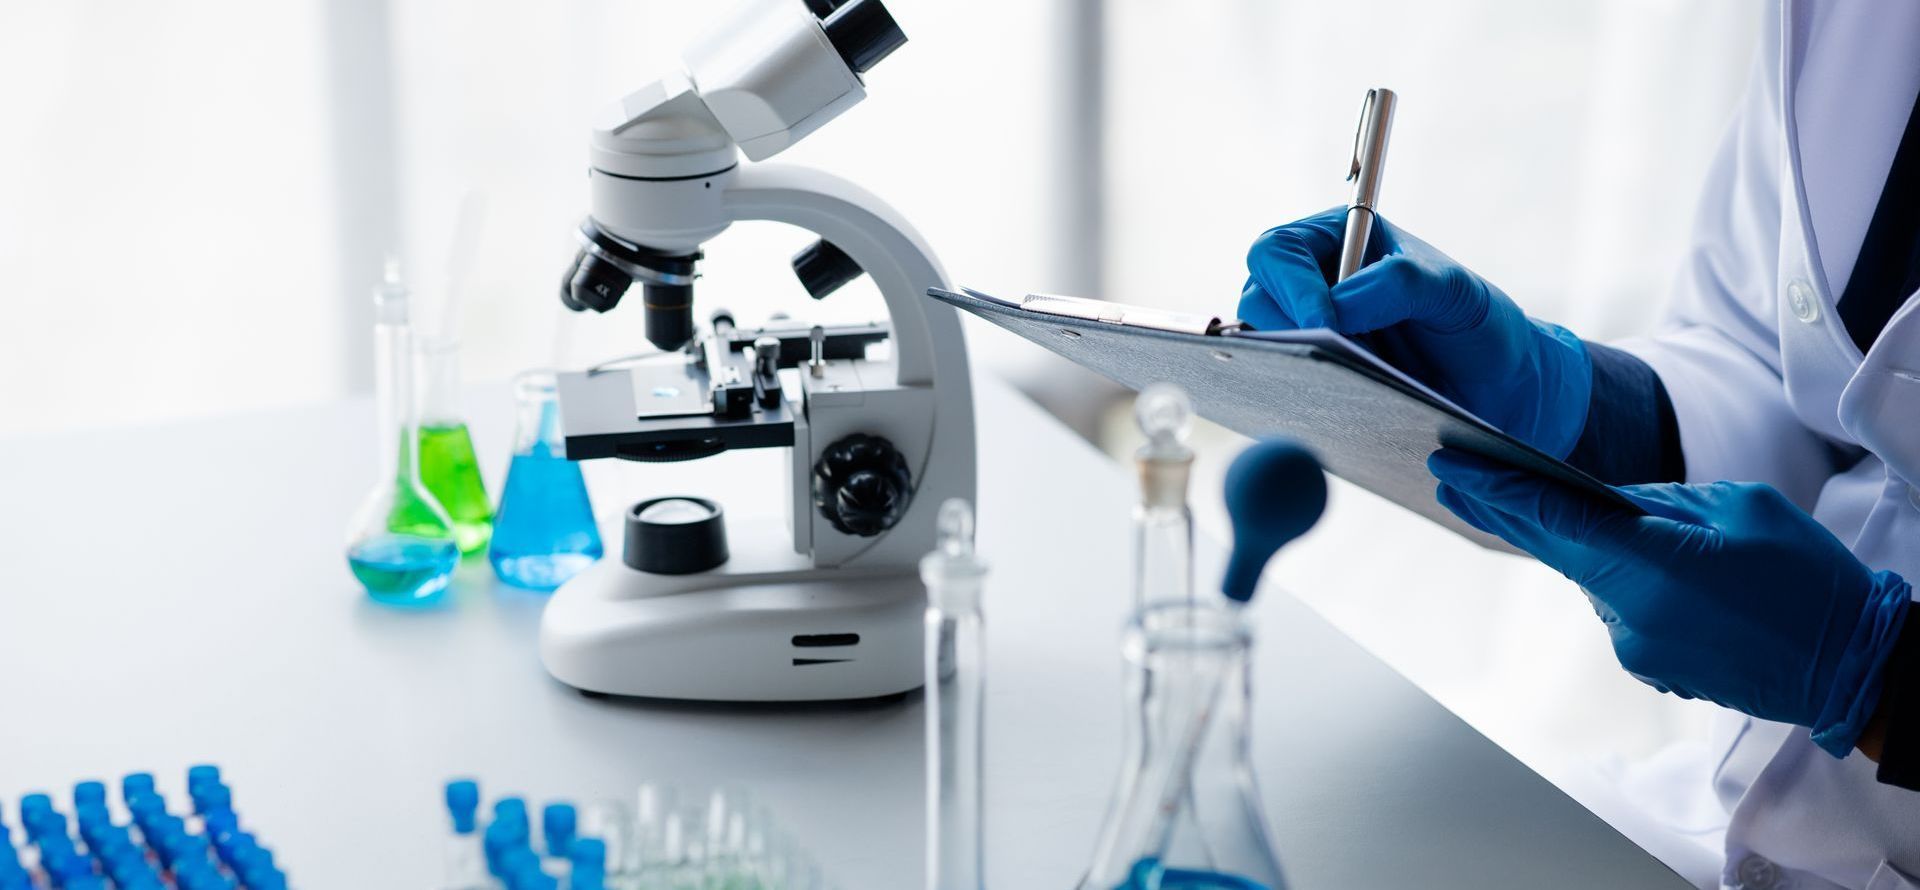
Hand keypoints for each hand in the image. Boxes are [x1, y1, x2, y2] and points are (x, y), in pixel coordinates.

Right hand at [1240, 208, 1592, 457]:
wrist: (1496, 386)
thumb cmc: (1477, 324)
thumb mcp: (1452, 292)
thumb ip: (1399, 284)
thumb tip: (1333, 309)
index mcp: (1340, 239)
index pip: (1280, 251)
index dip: (1291, 287)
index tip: (1325, 327)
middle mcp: (1312, 283)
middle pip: (1257, 299)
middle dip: (1286, 332)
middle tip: (1327, 363)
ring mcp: (1306, 334)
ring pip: (1262, 348)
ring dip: (1293, 368)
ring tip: (1341, 387)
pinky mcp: (1310, 378)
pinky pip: (1281, 387)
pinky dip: (1299, 397)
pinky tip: (1337, 410)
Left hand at [1429, 449, 1912, 756]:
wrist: (1852, 665)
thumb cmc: (1808, 579)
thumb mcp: (1739, 507)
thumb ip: (1660, 501)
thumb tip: (1608, 502)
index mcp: (1650, 566)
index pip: (1552, 521)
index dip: (1496, 492)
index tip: (1451, 468)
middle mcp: (1628, 615)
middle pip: (1556, 551)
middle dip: (1505, 513)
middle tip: (1452, 479)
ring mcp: (1635, 649)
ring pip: (1593, 579)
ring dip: (1595, 548)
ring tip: (1638, 526)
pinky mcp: (1649, 668)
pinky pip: (1621, 607)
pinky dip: (1626, 581)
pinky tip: (1663, 569)